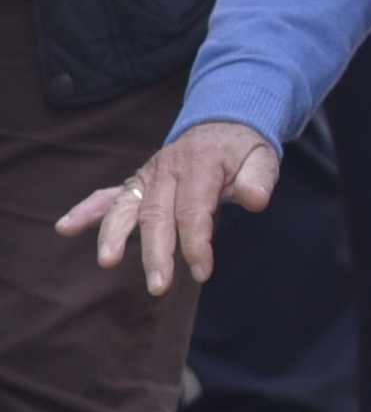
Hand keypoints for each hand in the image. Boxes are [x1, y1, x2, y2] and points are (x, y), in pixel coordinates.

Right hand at [52, 120, 278, 291]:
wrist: (221, 126)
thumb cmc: (242, 151)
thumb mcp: (262, 157)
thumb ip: (260, 177)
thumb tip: (256, 199)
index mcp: (200, 163)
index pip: (194, 208)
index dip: (196, 242)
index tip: (201, 272)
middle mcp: (167, 168)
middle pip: (157, 214)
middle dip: (156, 251)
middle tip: (159, 285)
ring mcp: (148, 175)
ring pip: (128, 207)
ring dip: (115, 235)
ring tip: (108, 260)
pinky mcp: (137, 182)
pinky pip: (108, 196)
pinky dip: (86, 210)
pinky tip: (65, 227)